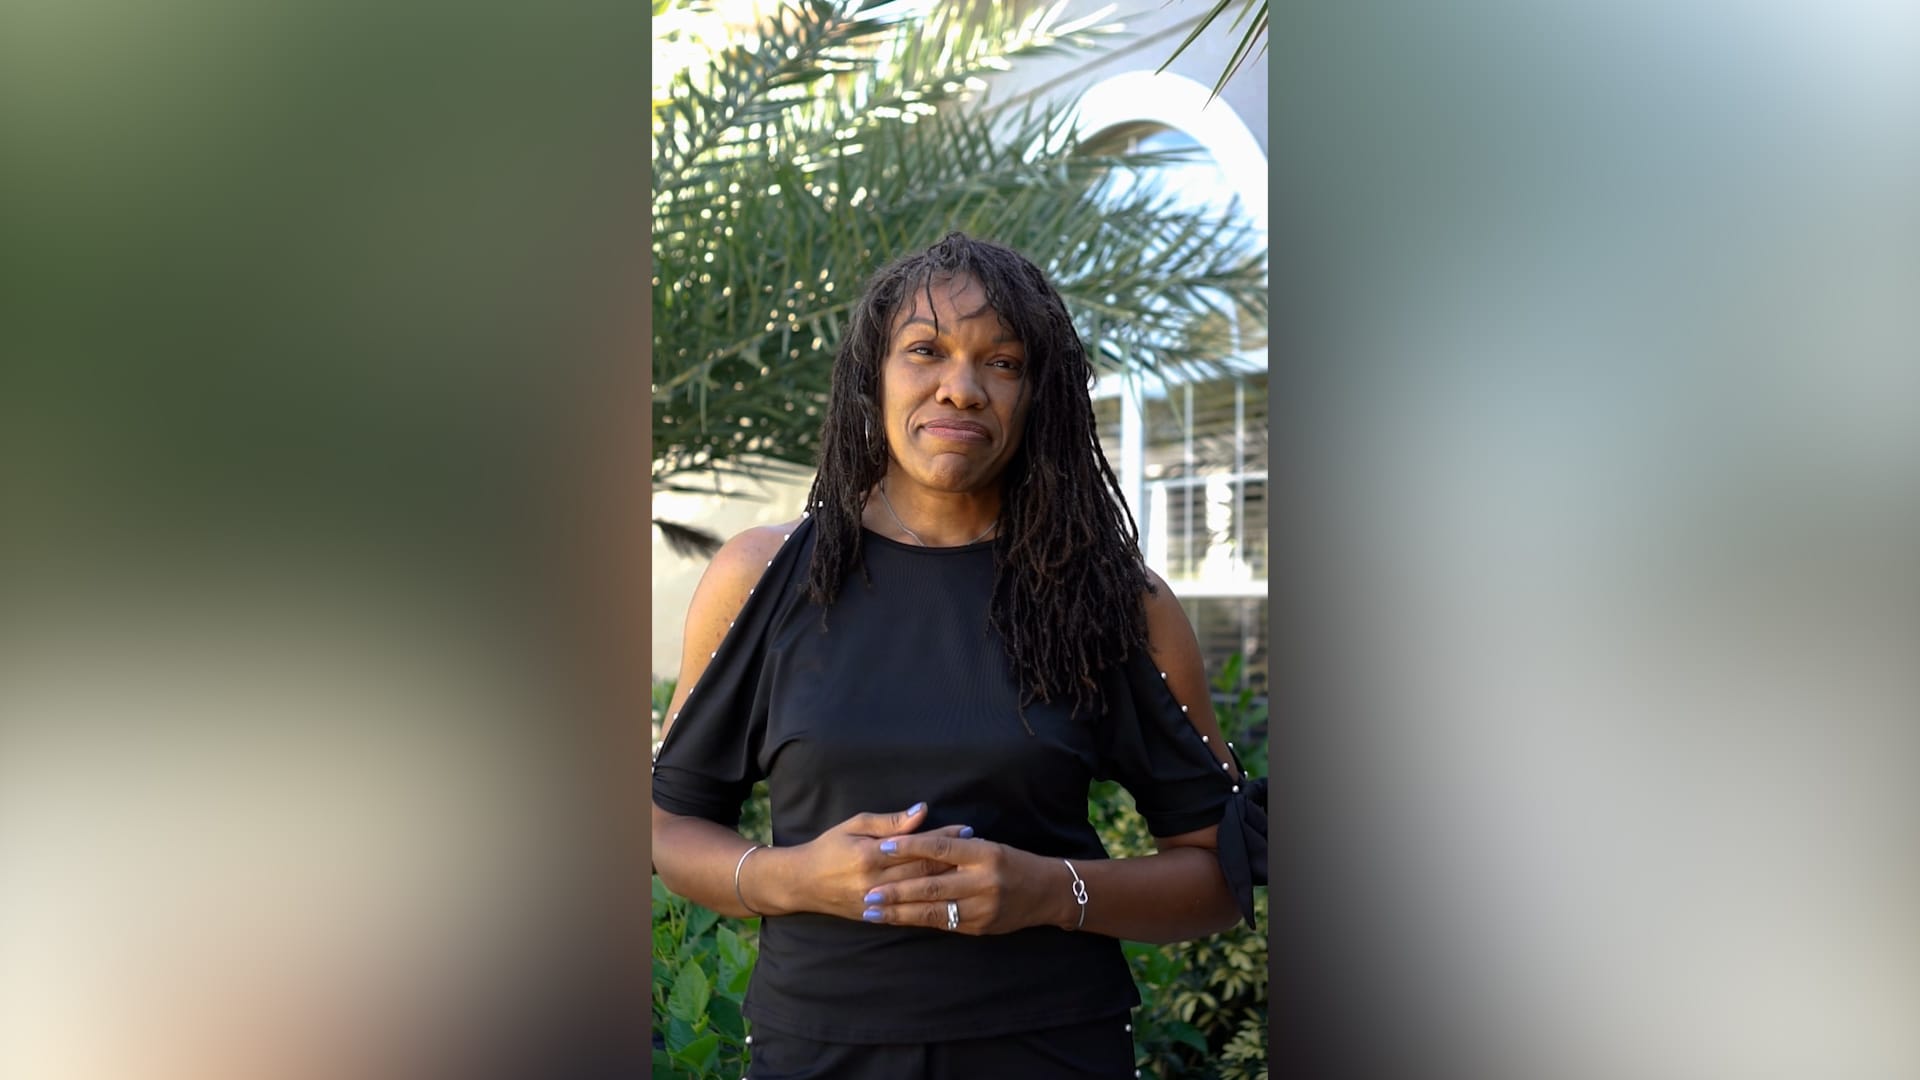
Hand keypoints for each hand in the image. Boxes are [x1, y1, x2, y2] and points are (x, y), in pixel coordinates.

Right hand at [782, 803, 969, 920]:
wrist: (802, 883)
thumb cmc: (828, 847)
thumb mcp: (855, 825)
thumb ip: (890, 822)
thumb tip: (922, 811)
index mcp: (870, 855)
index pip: (917, 846)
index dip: (944, 838)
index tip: (967, 830)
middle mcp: (875, 882)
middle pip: (924, 872)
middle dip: (954, 860)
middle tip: (980, 851)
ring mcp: (876, 903)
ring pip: (920, 894)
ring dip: (947, 884)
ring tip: (971, 874)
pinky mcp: (875, 917)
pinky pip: (909, 913)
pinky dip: (932, 905)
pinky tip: (951, 899)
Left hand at [858, 833, 1064, 934]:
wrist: (1046, 892)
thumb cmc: (1010, 863)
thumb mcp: (986, 846)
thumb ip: (954, 845)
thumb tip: (916, 839)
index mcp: (984, 853)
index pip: (940, 848)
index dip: (910, 847)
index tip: (882, 847)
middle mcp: (984, 881)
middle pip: (931, 885)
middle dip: (895, 890)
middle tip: (868, 892)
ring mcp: (982, 907)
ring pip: (933, 910)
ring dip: (899, 912)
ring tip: (873, 911)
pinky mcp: (979, 927)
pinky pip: (942, 925)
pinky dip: (916, 921)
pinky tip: (896, 920)